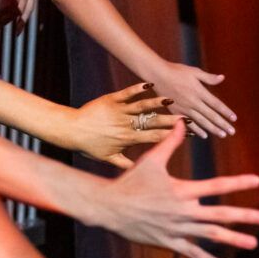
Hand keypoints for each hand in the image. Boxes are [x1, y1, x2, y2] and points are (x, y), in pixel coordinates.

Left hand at [68, 82, 182, 166]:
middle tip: (189, 118)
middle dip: (172, 120)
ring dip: (157, 103)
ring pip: (142, 107)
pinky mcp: (110, 100)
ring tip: (172, 100)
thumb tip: (140, 172)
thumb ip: (126, 164)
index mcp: (129, 139)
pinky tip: (149, 85)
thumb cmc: (88, 146)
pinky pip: (126, 93)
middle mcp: (126, 125)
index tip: (188, 134)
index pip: (155, 137)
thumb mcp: (108, 158)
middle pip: (153, 122)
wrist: (69, 130)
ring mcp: (118, 111)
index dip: (172, 136)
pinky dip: (138, 89)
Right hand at [91, 126, 258, 257]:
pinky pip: (192, 253)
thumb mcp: (151, 160)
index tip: (257, 181)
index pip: (216, 186)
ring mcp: (176, 229)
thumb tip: (182, 121)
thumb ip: (170, 142)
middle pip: (219, 215)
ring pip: (209, 236)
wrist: (108, 207)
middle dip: (243, 216)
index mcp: (182, 190)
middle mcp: (183, 211)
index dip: (237, 183)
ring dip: (233, 239)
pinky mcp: (168, 242)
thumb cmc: (130, 181)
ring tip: (253, 243)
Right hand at [146, 62, 235, 138]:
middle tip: (232, 132)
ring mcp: (184, 108)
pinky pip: (188, 123)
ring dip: (212, 129)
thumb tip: (222, 78)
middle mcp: (193, 102)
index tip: (234, 119)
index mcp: (199, 91)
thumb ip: (209, 78)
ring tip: (222, 135)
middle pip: (211, 115)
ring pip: (201, 121)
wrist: (157, 75)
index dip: (226, 112)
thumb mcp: (194, 72)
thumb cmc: (176, 71)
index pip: (216, 104)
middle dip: (222, 124)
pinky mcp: (176, 111)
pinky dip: (197, 130)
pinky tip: (204, 135)